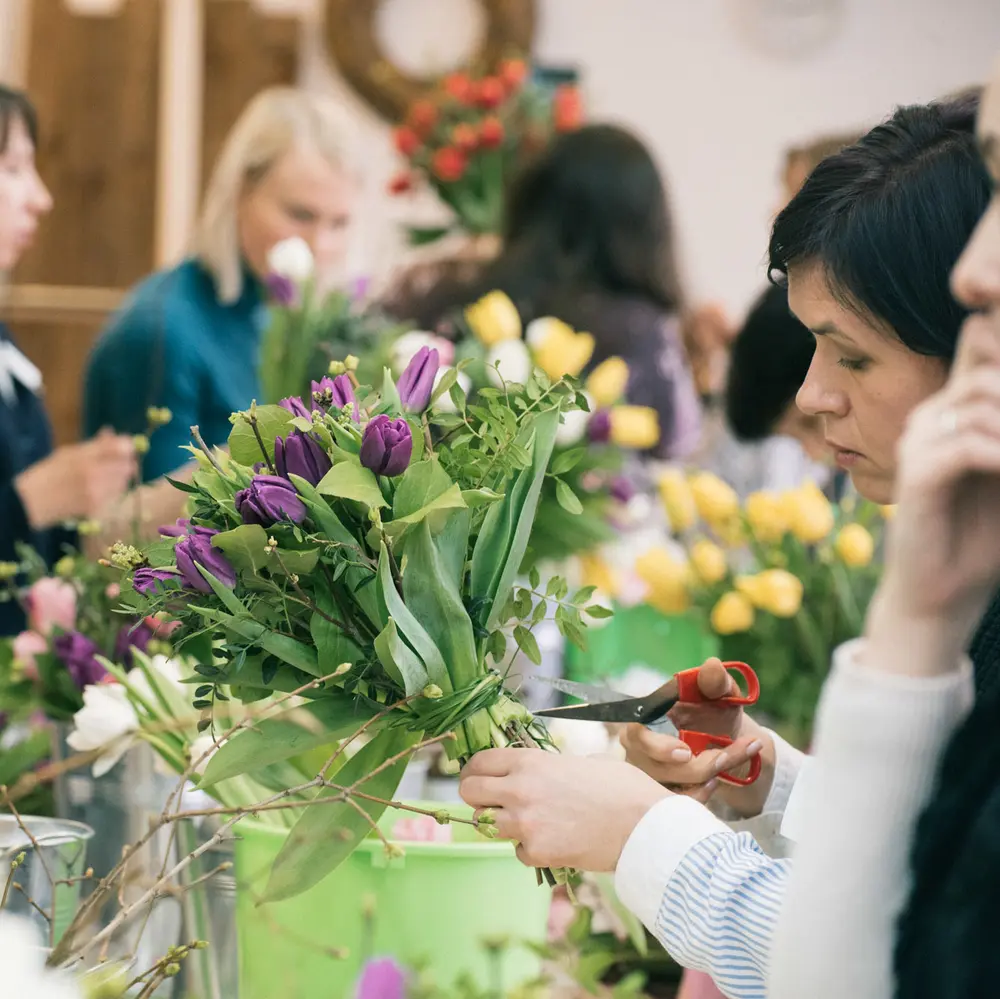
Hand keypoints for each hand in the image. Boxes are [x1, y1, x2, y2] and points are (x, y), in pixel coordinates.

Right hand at [16, 430, 136, 527]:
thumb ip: (93, 445)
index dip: (126, 445)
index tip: (126, 446)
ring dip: (121, 477)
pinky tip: (102, 488)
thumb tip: (111, 432)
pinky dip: (113, 490)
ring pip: (124, 481)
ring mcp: (97, 492)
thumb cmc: (47, 473)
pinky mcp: (97, 506)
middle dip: (126, 462)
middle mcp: (94, 474)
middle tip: (119, 462)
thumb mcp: (67, 453)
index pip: (120, 447)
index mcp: (84, 456)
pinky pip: (115, 495)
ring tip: (107, 476)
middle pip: (127, 465)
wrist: (32, 502)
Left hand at [460, 749, 669, 871]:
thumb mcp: (581, 762)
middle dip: (476, 797)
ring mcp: (525, 824)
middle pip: (469, 792)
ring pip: (486, 824)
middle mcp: (520, 790)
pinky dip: (529, 849)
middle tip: (490, 802)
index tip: (477, 776)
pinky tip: (552, 841)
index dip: (475, 770)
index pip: (479, 762)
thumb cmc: (622, 788)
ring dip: (500, 824)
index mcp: (530, 761)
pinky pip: (517, 851)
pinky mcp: (537, 853)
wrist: (644, 826)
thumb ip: (551, 768)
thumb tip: (542, 775)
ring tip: (526, 823)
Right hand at [620, 658, 770, 815]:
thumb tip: (713, 666)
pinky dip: (701, 795)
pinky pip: (676, 804)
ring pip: (669, 789)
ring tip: (727, 763)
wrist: (727, 740)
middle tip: (725, 757)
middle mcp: (639, 749)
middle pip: (656, 769)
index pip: (636, 735)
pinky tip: (717, 781)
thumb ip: (715, 681)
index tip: (686, 752)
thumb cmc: (715, 711)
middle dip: (696, 767)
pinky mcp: (660, 795)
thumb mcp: (720, 693)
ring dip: (704, 780)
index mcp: (645, 718)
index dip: (658, 747)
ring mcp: (647, 774)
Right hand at [868, 316, 999, 668]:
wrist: (941, 594)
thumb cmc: (985, 536)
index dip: (997, 331)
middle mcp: (931, 414)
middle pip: (990, 365)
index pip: (982, 341)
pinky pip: (969, 445)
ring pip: (984, 401)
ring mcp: (918, 441)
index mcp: (954, 408)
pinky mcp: (917, 475)